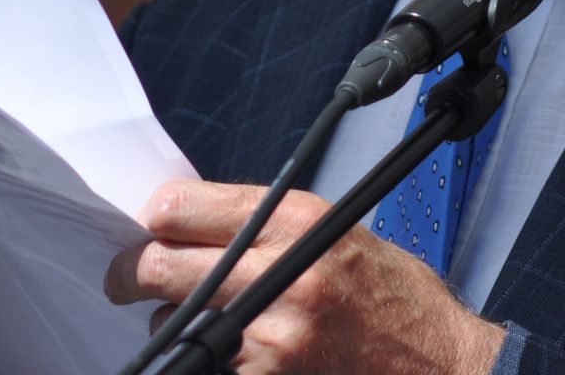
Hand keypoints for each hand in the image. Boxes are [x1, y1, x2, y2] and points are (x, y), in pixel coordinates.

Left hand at [107, 180, 504, 374]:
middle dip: (132, 272)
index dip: (152, 218)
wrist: (438, 363)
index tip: (146, 228)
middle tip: (126, 278)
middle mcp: (280, 272)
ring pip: (171, 325)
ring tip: (204, 323)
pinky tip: (230, 354)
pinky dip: (204, 360)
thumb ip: (266, 224)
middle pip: (160, 264)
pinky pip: (205, 365)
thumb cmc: (394, 298)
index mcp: (297, 221)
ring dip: (171, 324)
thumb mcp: (336, 232)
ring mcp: (270, 334)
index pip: (181, 206)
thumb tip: (190, 222)